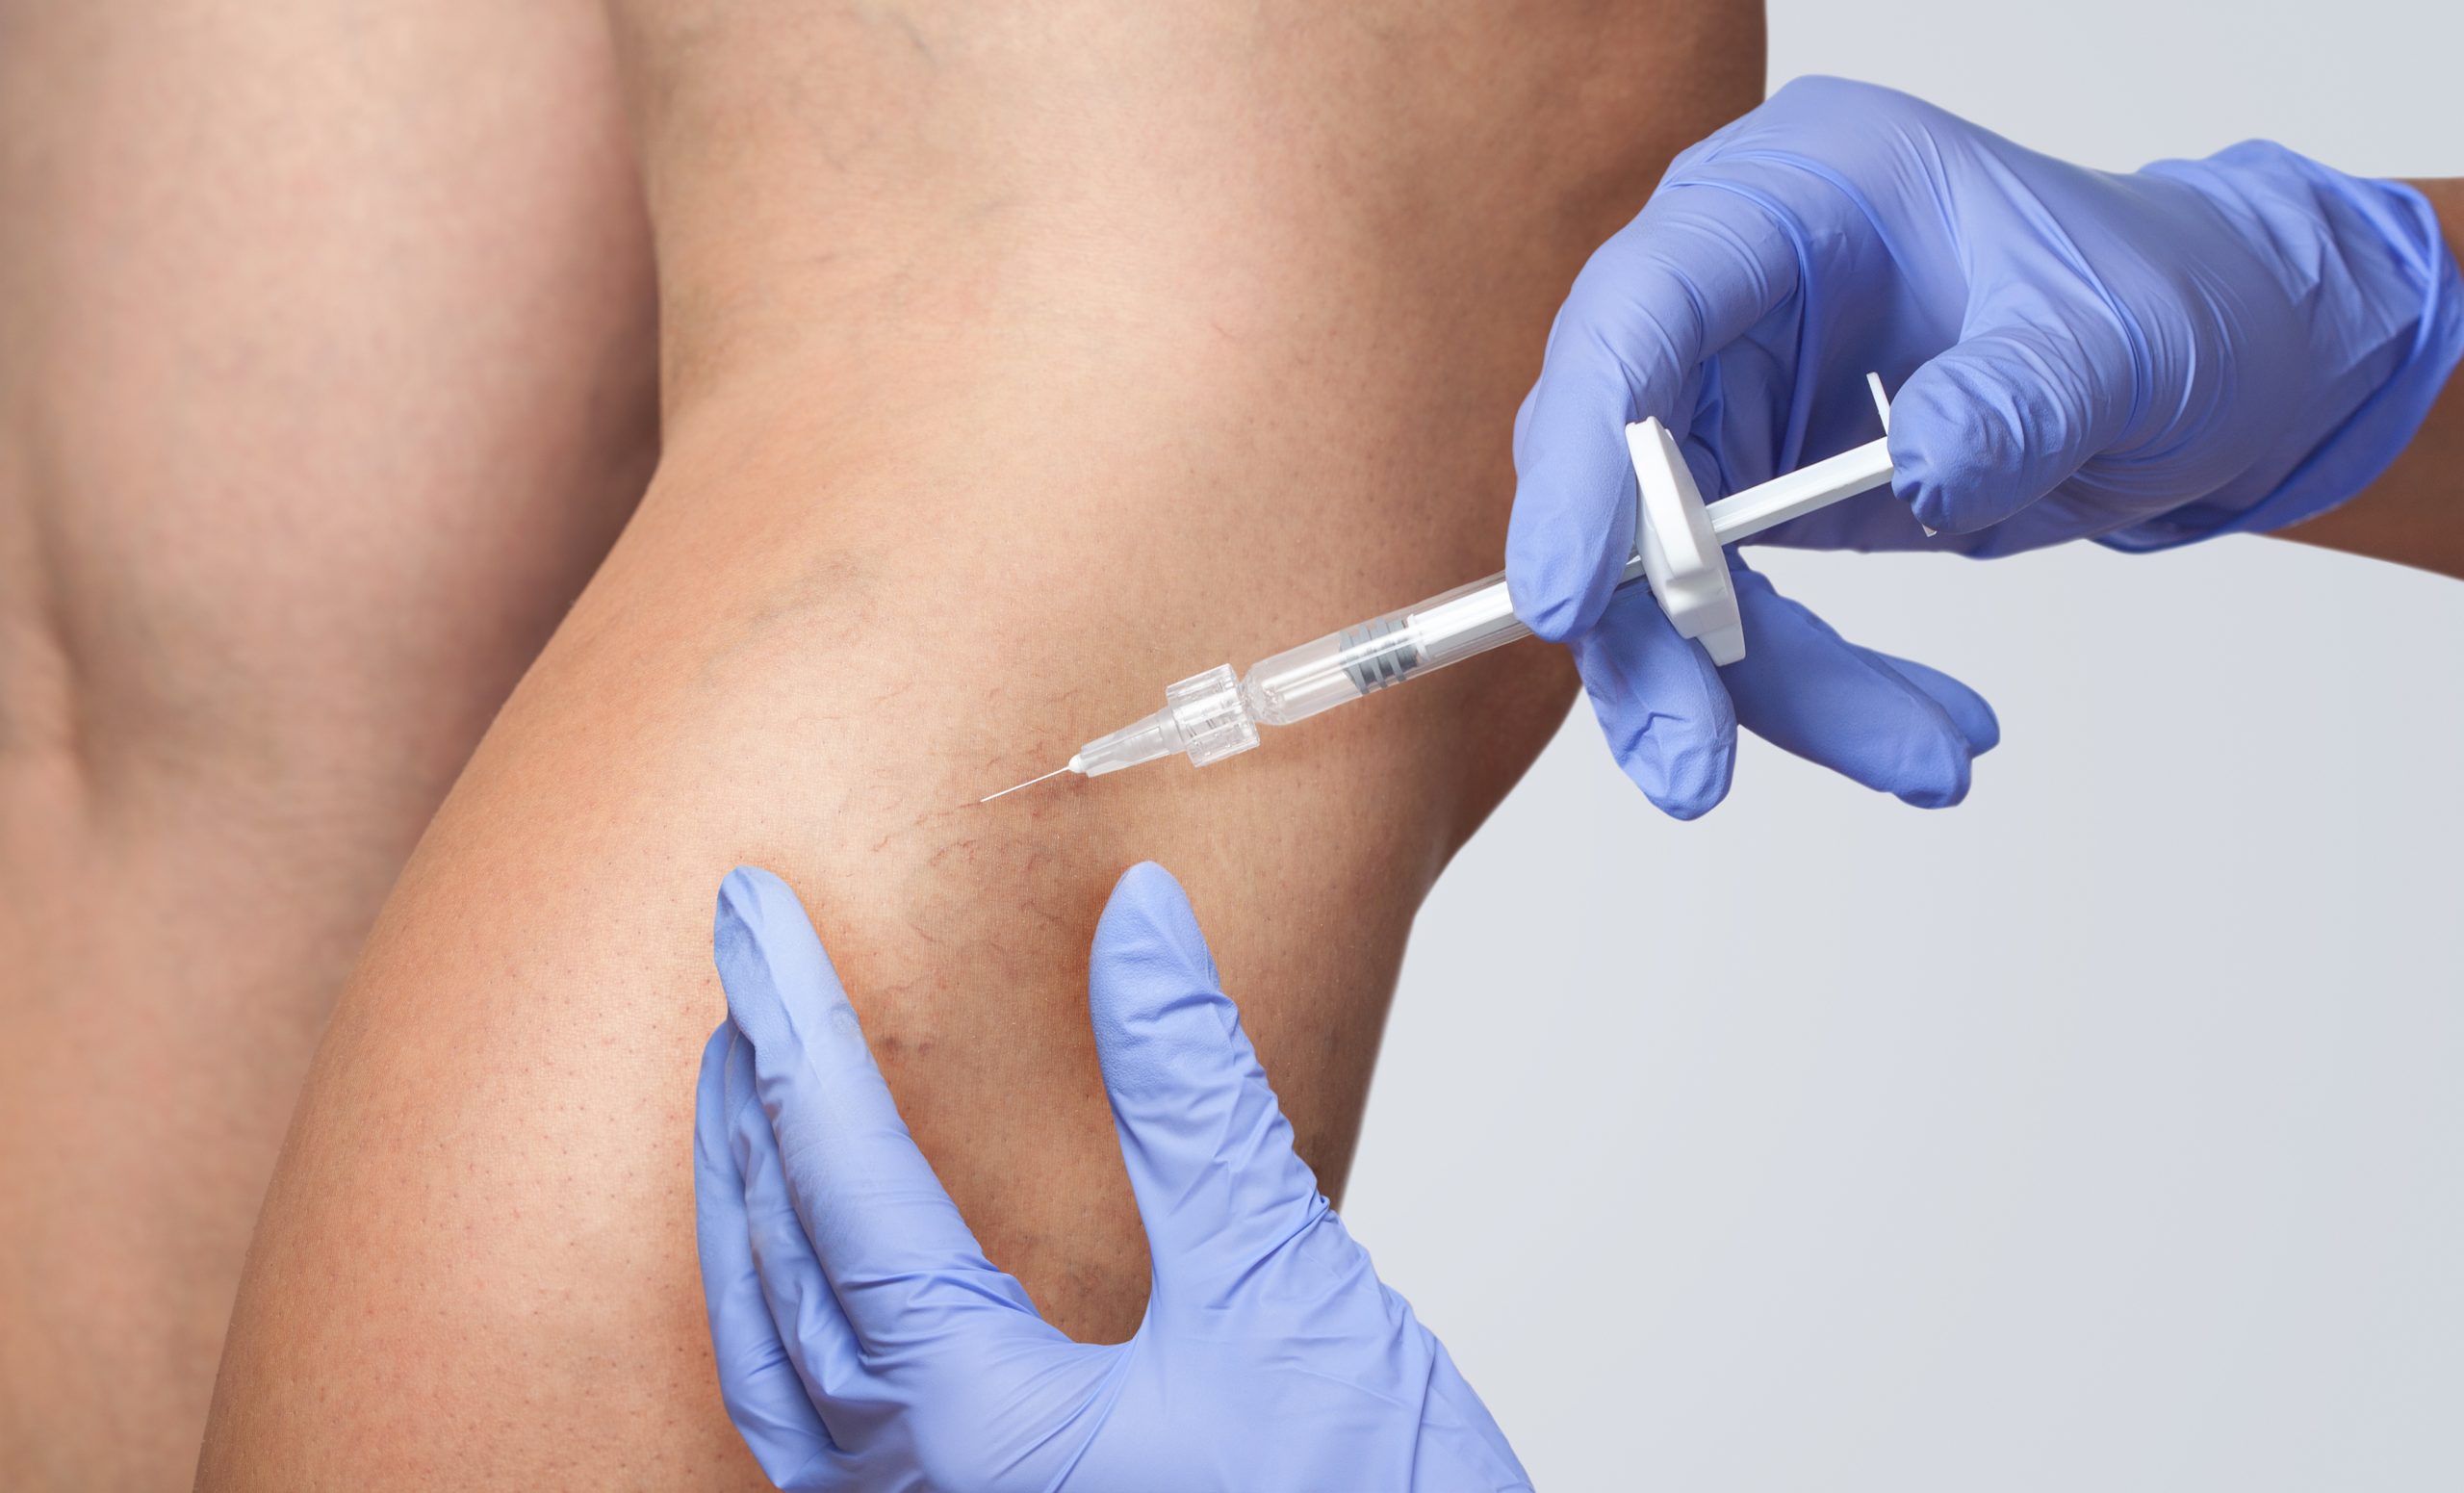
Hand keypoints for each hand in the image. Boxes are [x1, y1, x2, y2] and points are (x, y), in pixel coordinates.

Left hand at [694, 862, 1528, 1492]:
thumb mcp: (1286, 1292)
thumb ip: (1193, 1100)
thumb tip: (1139, 925)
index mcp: (973, 1426)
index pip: (843, 1181)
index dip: (798, 1028)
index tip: (754, 915)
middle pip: (775, 1273)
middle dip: (750, 1114)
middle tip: (741, 984)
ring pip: (774, 1374)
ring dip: (749, 1223)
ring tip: (751, 1105)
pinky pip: (822, 1444)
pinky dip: (791, 1330)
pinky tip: (823, 1285)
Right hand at [1509, 76, 2463, 817]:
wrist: (2214, 356)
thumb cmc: (2163, 298)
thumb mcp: (2124, 340)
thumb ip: (2022, 396)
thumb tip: (1927, 470)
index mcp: (1792, 193)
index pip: (1639, 316)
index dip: (1587, 461)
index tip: (1569, 604)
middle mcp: (1732, 293)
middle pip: (1616, 474)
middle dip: (1652, 635)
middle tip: (1693, 768)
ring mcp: (1735, 396)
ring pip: (1668, 577)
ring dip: (1756, 691)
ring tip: (1913, 760)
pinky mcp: (1755, 491)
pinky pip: (1739, 618)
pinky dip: (1817, 691)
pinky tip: (1919, 736)